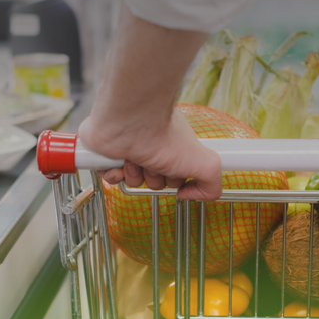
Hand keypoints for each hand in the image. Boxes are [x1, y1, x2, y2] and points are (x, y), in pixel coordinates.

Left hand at [78, 106, 221, 200]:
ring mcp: (128, 148)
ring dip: (134, 175)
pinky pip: (109, 176)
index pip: (175, 176)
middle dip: (154, 179)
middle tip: (155, 164)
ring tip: (135, 159)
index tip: (175, 174)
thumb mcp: (206, 164)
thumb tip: (189, 195)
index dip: (175, 180)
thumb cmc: (164, 136)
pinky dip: (114, 175)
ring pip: (132, 180)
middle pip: (154, 181)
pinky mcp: (107, 151)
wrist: (131, 123)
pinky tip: (119, 164)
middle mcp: (152, 145)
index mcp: (174, 145)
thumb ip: (211, 185)